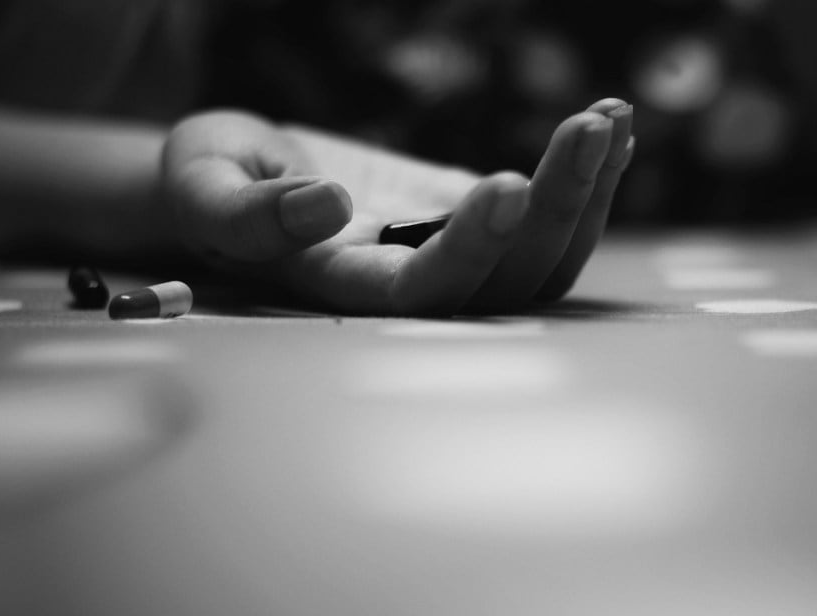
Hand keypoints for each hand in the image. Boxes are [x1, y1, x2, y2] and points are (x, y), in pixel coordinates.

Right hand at [162, 100, 633, 315]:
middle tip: (587, 128)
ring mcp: (454, 254)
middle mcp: (413, 285)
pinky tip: (613, 125)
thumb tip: (325, 206)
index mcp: (344, 288)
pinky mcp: (475, 219)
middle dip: (556, 207)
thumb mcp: (203, 186)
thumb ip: (244, 211)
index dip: (469, 252)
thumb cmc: (212, 182)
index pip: (423, 294)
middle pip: (507, 282)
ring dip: (588, 193)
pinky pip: (547, 218)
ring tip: (610, 119)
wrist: (246, 176)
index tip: (503, 185)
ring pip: (544, 259)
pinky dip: (587, 176)